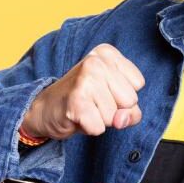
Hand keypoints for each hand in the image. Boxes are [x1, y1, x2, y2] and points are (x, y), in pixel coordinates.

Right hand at [21, 43, 145, 139]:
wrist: (46, 109)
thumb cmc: (85, 101)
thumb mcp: (114, 98)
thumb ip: (131, 110)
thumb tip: (121, 120)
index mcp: (107, 53)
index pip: (138, 83)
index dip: (123, 95)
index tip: (103, 91)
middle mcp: (96, 61)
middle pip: (130, 100)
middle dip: (114, 109)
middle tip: (93, 102)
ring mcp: (85, 79)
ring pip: (114, 116)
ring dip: (100, 119)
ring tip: (85, 109)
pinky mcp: (76, 101)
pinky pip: (99, 128)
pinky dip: (90, 128)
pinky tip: (77, 117)